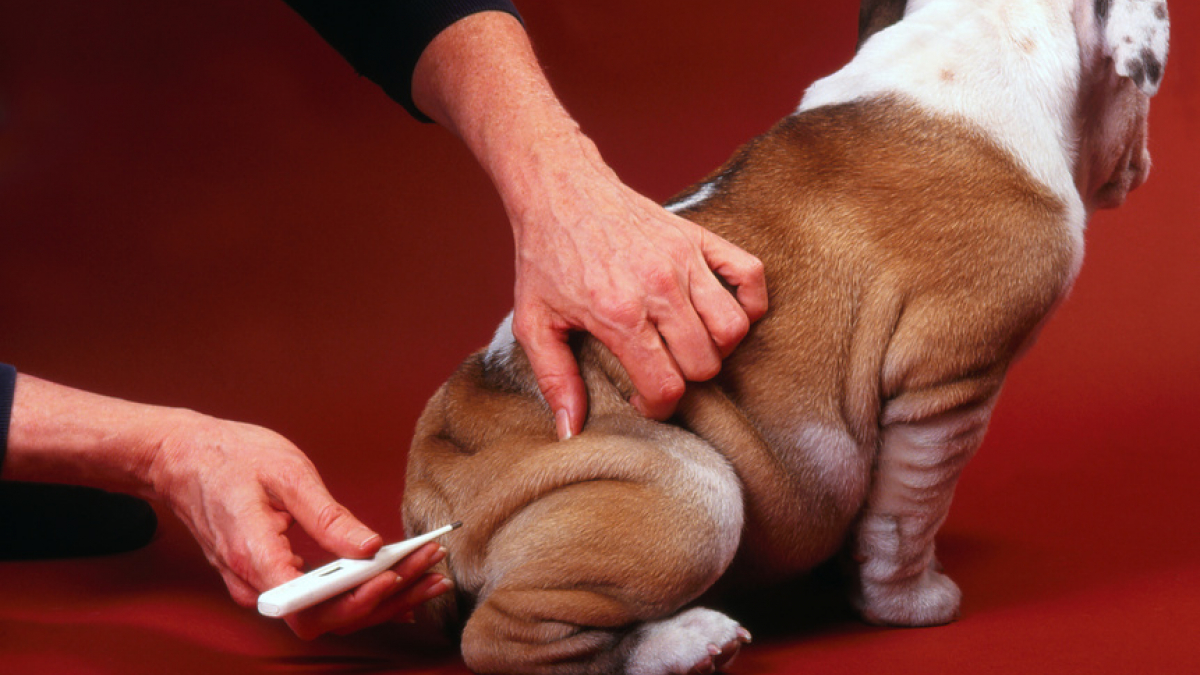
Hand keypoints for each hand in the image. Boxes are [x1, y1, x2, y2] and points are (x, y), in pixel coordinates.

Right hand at [6, 375, 453, 637]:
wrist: (181, 457)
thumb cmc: (230, 458)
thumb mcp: (287, 474)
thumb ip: (329, 517)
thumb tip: (369, 548)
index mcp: (256, 557)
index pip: (311, 606)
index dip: (357, 600)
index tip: (396, 574)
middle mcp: (256, 583)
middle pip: (327, 618)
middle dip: (386, 599)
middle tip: (432, 571)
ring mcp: (261, 585)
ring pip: (326, 614)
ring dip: (380, 600)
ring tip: (429, 577)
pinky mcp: (271, 579)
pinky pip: (318, 601)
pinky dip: (360, 593)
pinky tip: (398, 582)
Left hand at [411, 12, 767, 437]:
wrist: (558, 190)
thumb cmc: (545, 258)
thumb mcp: (534, 323)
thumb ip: (555, 380)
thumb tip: (569, 432)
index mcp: (618, 314)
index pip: (666, 385)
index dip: (658, 406)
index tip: (641, 398)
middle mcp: (658, 287)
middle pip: (705, 363)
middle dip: (684, 378)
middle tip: (659, 367)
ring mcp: (684, 260)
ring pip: (733, 329)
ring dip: (716, 348)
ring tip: (686, 343)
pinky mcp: (699, 238)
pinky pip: (751, 276)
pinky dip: (749, 302)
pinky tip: (722, 313)